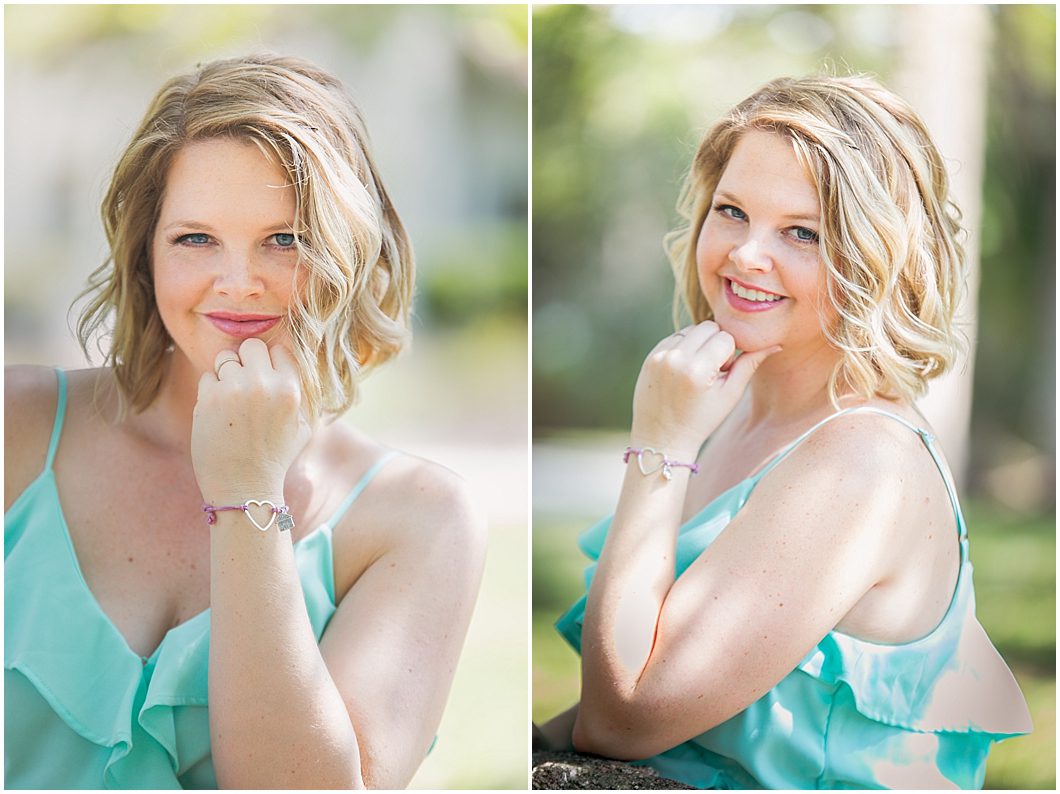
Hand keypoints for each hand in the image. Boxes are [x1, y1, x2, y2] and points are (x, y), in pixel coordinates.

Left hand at [192, 338, 310, 503]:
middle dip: (247, 361)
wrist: (244, 487)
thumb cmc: (275, 458)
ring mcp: (234, 389)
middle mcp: (264, 384)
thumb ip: (301, 393)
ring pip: (226, 358)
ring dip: (227, 375)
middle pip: (251, 346)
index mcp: (290, 389)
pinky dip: (211, 391)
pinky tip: (219, 414)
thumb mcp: (303, 426)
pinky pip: (208, 377)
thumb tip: (292, 365)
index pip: (279, 349)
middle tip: (245, 386)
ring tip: (232, 402)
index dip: (271, 363)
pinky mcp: (209, 398)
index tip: (266, 381)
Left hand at [629, 321, 780, 457]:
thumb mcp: (729, 396)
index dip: (729, 354)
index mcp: (697, 370)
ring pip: (690, 329)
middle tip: (713, 370)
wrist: (662, 438)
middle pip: (707, 326)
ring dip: (699, 344)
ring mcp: (659, 357)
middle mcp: (675, 359)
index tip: (724, 372)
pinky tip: (683, 372)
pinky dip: (683, 348)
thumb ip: (749, 366)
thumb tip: (774, 344)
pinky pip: (674, 338)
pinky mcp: (650, 357)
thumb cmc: (701, 421)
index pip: (725, 338)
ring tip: (697, 372)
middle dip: (715, 343)